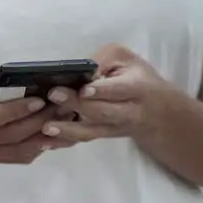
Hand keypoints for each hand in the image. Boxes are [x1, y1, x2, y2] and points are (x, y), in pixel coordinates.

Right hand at [0, 61, 71, 164]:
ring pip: (17, 150)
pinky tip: (52, 131)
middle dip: (40, 121)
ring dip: (45, 136)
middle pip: (10, 136)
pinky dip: (38, 146)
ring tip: (65, 118)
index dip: (18, 110)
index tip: (40, 98)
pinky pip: (16, 157)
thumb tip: (8, 81)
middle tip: (63, 104)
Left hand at [41, 45, 173, 142]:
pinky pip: (82, 140)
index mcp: (137, 88)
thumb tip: (80, 70)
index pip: (119, 90)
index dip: (102, 91)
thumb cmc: (137, 77)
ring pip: (91, 132)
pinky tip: (45, 142)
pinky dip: (63, 143)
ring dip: (67, 131)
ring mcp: (113, 127)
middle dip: (78, 105)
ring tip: (46, 127)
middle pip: (102, 112)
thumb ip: (104, 60)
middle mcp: (127, 112)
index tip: (84, 90)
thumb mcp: (127, 60)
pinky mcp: (101, 135)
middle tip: (54, 95)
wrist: (157, 112)